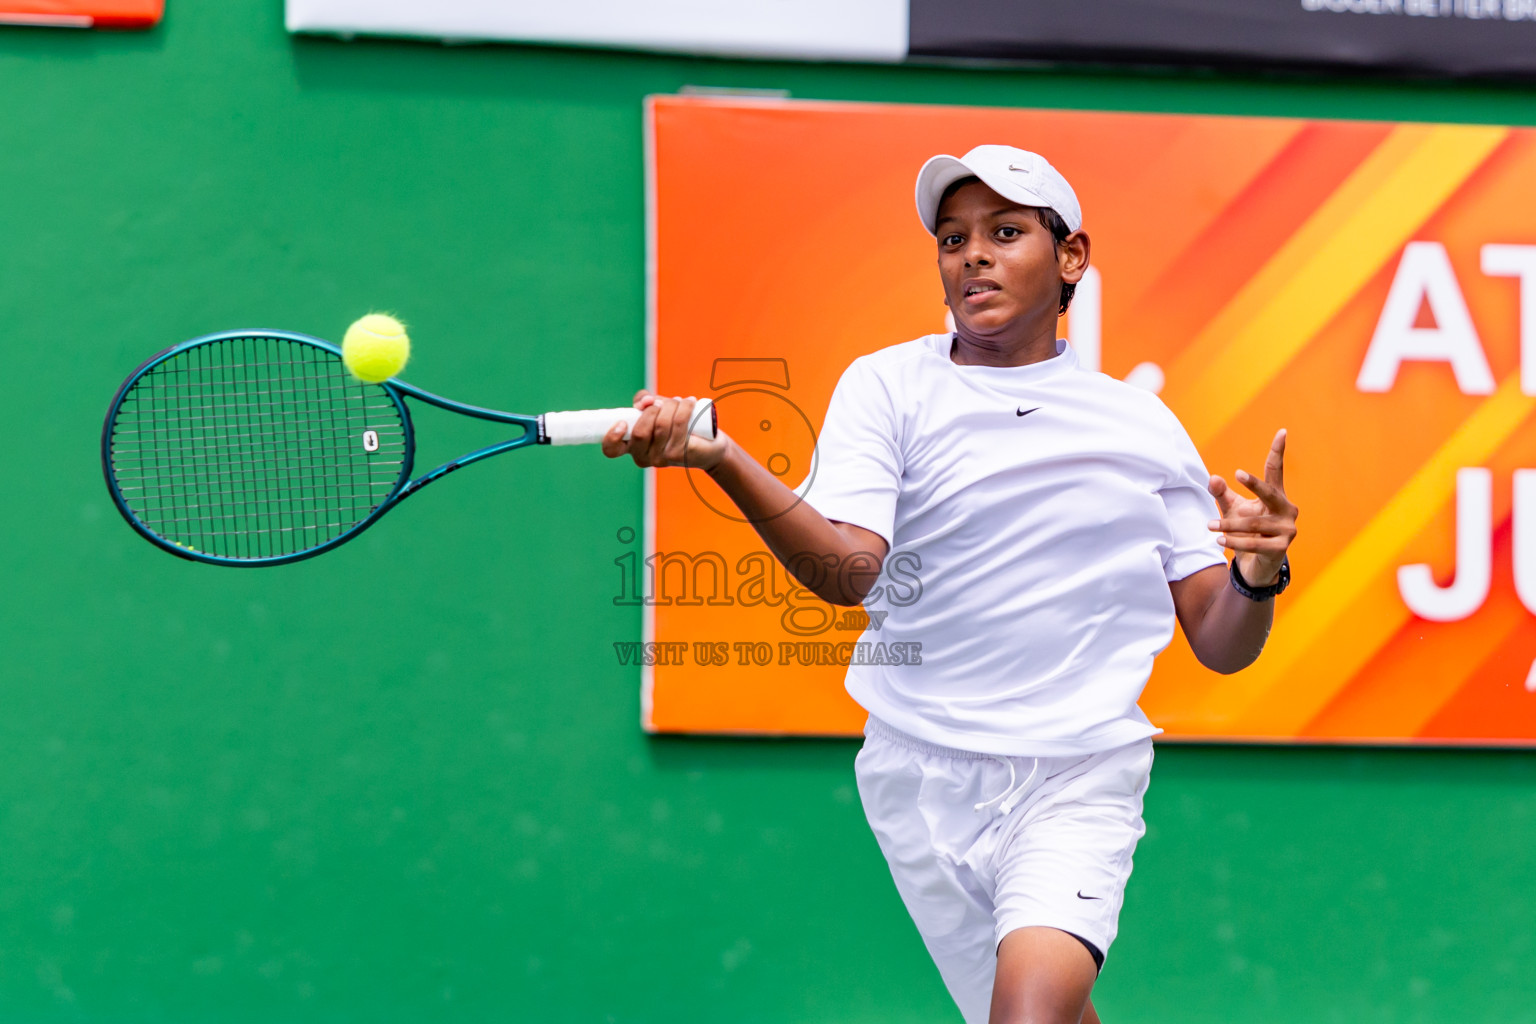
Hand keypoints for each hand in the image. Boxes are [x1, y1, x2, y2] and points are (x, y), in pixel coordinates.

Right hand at [600, 390, 728, 470]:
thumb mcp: (657, 410)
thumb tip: (644, 402)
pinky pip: (678, 425)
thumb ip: (643, 401)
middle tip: (663, 404)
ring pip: (661, 426)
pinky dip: (684, 408)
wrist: (710, 444)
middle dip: (651, 410)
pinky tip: (690, 402)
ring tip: (680, 402)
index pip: (612, 450)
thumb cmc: (679, 425)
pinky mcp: (679, 454)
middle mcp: (644, 457)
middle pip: (639, 432)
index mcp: (632, 447)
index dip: (612, 437)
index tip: (622, 422)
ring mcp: (661, 458)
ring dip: (671, 406)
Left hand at [1208, 429, 1297, 586]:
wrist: (1257, 564)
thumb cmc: (1246, 530)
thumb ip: (1222, 493)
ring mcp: (1287, 529)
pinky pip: (1254, 543)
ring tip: (1209, 525)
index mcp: (1276, 496)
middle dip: (1254, 484)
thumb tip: (1213, 478)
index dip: (1278, 451)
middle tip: (1237, 474)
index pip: (1276, 471)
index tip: (1282, 431)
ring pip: (1254, 524)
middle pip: (1269, 493)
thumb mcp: (1232, 509)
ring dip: (1229, 524)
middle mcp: (1286, 510)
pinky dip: (1235, 541)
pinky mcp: (1281, 548)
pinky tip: (1219, 540)